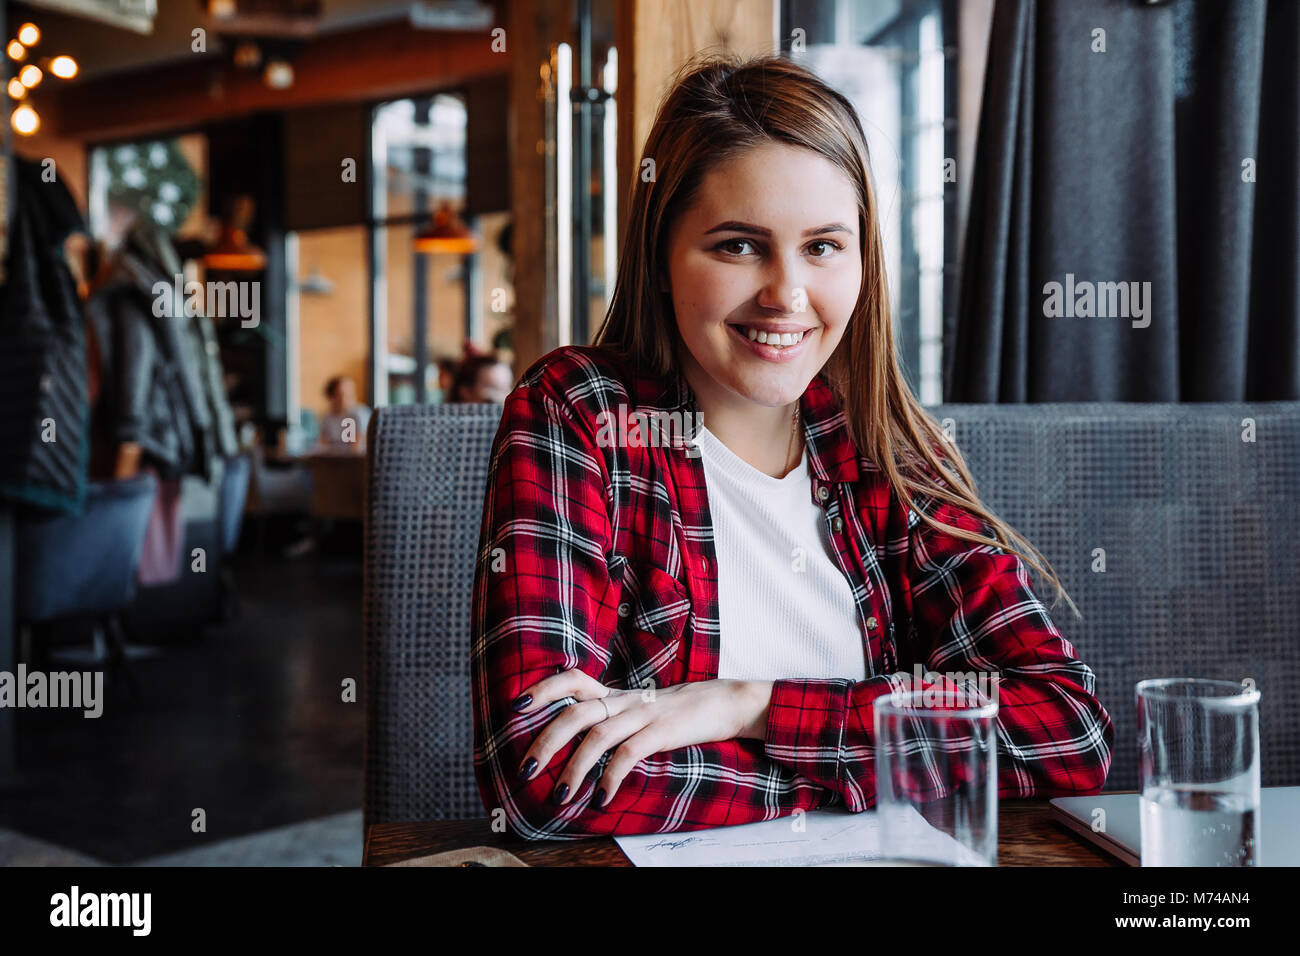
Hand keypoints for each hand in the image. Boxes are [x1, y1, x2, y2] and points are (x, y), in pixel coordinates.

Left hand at [512, 669, 772, 807]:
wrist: (726, 702)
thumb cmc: (677, 712)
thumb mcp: (639, 709)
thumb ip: (611, 718)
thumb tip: (575, 743)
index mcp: (615, 694)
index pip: (572, 679)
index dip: (542, 689)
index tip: (516, 706)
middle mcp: (624, 700)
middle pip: (575, 712)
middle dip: (546, 740)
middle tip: (525, 769)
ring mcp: (643, 714)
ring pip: (598, 735)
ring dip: (574, 768)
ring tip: (560, 796)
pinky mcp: (662, 731)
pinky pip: (630, 753)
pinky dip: (612, 777)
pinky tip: (602, 799)